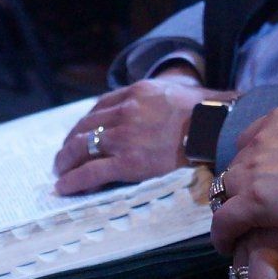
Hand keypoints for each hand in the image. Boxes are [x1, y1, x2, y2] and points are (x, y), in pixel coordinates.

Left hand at [52, 75, 224, 194]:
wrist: (216, 128)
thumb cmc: (206, 113)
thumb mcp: (177, 93)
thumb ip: (159, 100)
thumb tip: (164, 109)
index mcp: (137, 92)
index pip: (101, 106)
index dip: (87, 122)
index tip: (81, 133)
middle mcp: (125, 111)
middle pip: (85, 126)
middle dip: (71, 142)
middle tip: (64, 155)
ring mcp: (124, 136)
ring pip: (81, 147)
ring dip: (66, 160)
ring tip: (61, 171)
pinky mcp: (128, 162)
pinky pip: (91, 172)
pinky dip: (73, 180)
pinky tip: (65, 187)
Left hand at [210, 80, 277, 253]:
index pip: (253, 137)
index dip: (257, 158)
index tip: (266, 176)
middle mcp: (261, 141)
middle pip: (239, 165)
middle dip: (245, 183)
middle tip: (260, 205)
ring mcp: (254, 171)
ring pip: (228, 190)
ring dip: (234, 206)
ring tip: (244, 228)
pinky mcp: (253, 204)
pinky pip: (225, 221)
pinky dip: (223, 234)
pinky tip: (228, 246)